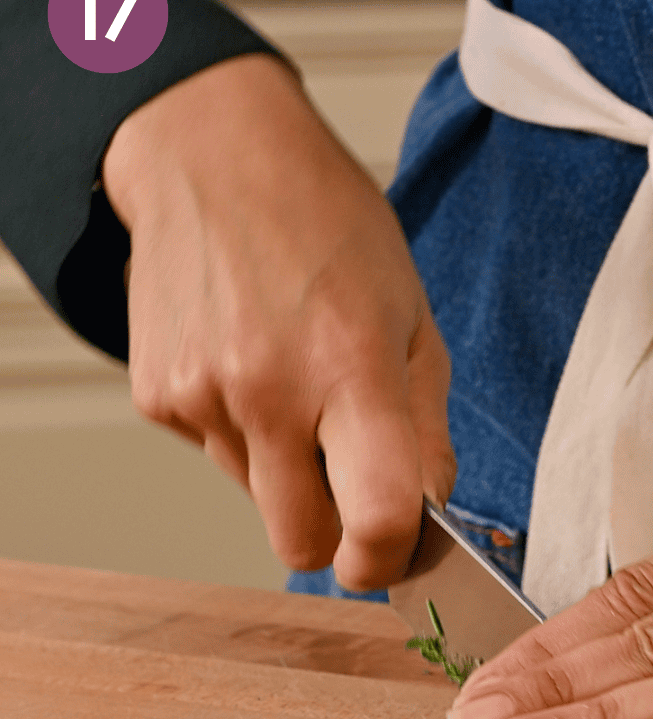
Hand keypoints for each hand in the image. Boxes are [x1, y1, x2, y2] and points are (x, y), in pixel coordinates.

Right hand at [103, 54, 453, 587]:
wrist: (217, 159)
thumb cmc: (331, 229)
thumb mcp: (412, 317)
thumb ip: (428, 428)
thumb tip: (430, 510)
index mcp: (349, 368)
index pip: (375, 516)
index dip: (388, 559)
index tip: (390, 555)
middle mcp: (266, 392)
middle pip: (301, 544)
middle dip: (334, 534)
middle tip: (351, 478)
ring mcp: (200, 397)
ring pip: (259, 500)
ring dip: (288, 471)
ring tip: (297, 384)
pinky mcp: (155, 398)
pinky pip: (215, 456)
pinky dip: (243, 434)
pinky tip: (252, 365)